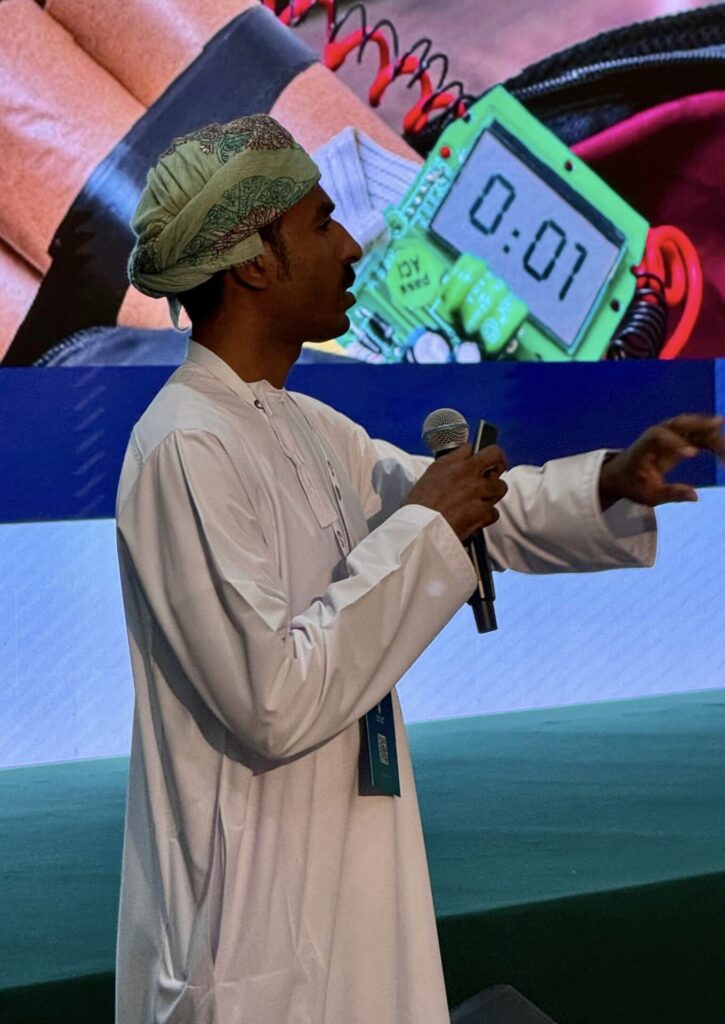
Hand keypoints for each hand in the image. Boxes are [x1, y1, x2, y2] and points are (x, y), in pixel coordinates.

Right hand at [403, 444, 508, 540]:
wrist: (420, 530)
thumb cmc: (418, 509)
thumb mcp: (427, 479)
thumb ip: (445, 470)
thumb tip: (455, 468)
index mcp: (449, 464)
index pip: (470, 447)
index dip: (476, 454)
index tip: (477, 460)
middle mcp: (466, 473)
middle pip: (496, 456)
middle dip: (499, 463)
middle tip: (494, 472)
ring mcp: (477, 491)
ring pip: (500, 486)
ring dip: (493, 494)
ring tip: (481, 501)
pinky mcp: (483, 511)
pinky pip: (494, 512)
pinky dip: (486, 517)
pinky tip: (475, 519)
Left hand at [598, 414, 724, 508]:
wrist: (622, 476)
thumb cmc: (633, 486)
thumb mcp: (649, 496)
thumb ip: (671, 494)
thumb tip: (695, 496)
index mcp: (645, 446)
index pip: (660, 436)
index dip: (676, 443)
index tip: (694, 455)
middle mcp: (658, 434)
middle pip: (680, 423)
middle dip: (701, 425)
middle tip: (720, 430)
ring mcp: (669, 435)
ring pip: (692, 425)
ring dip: (711, 432)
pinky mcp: (679, 439)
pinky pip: (698, 434)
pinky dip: (712, 439)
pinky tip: (724, 454)